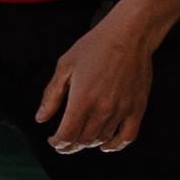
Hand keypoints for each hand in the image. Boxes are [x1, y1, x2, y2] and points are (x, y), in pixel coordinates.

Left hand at [36, 0, 179, 154]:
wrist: (129, 34)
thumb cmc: (95, 46)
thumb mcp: (65, 65)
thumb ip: (52, 94)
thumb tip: (41, 118)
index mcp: (82, 98)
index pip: (67, 135)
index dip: (58, 143)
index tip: (54, 141)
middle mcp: (102, 108)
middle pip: (83, 140)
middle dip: (70, 145)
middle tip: (64, 142)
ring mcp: (122, 109)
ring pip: (102, 139)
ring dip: (89, 143)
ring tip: (82, 139)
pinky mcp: (137, 107)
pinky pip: (127, 136)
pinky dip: (115, 146)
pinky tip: (105, 145)